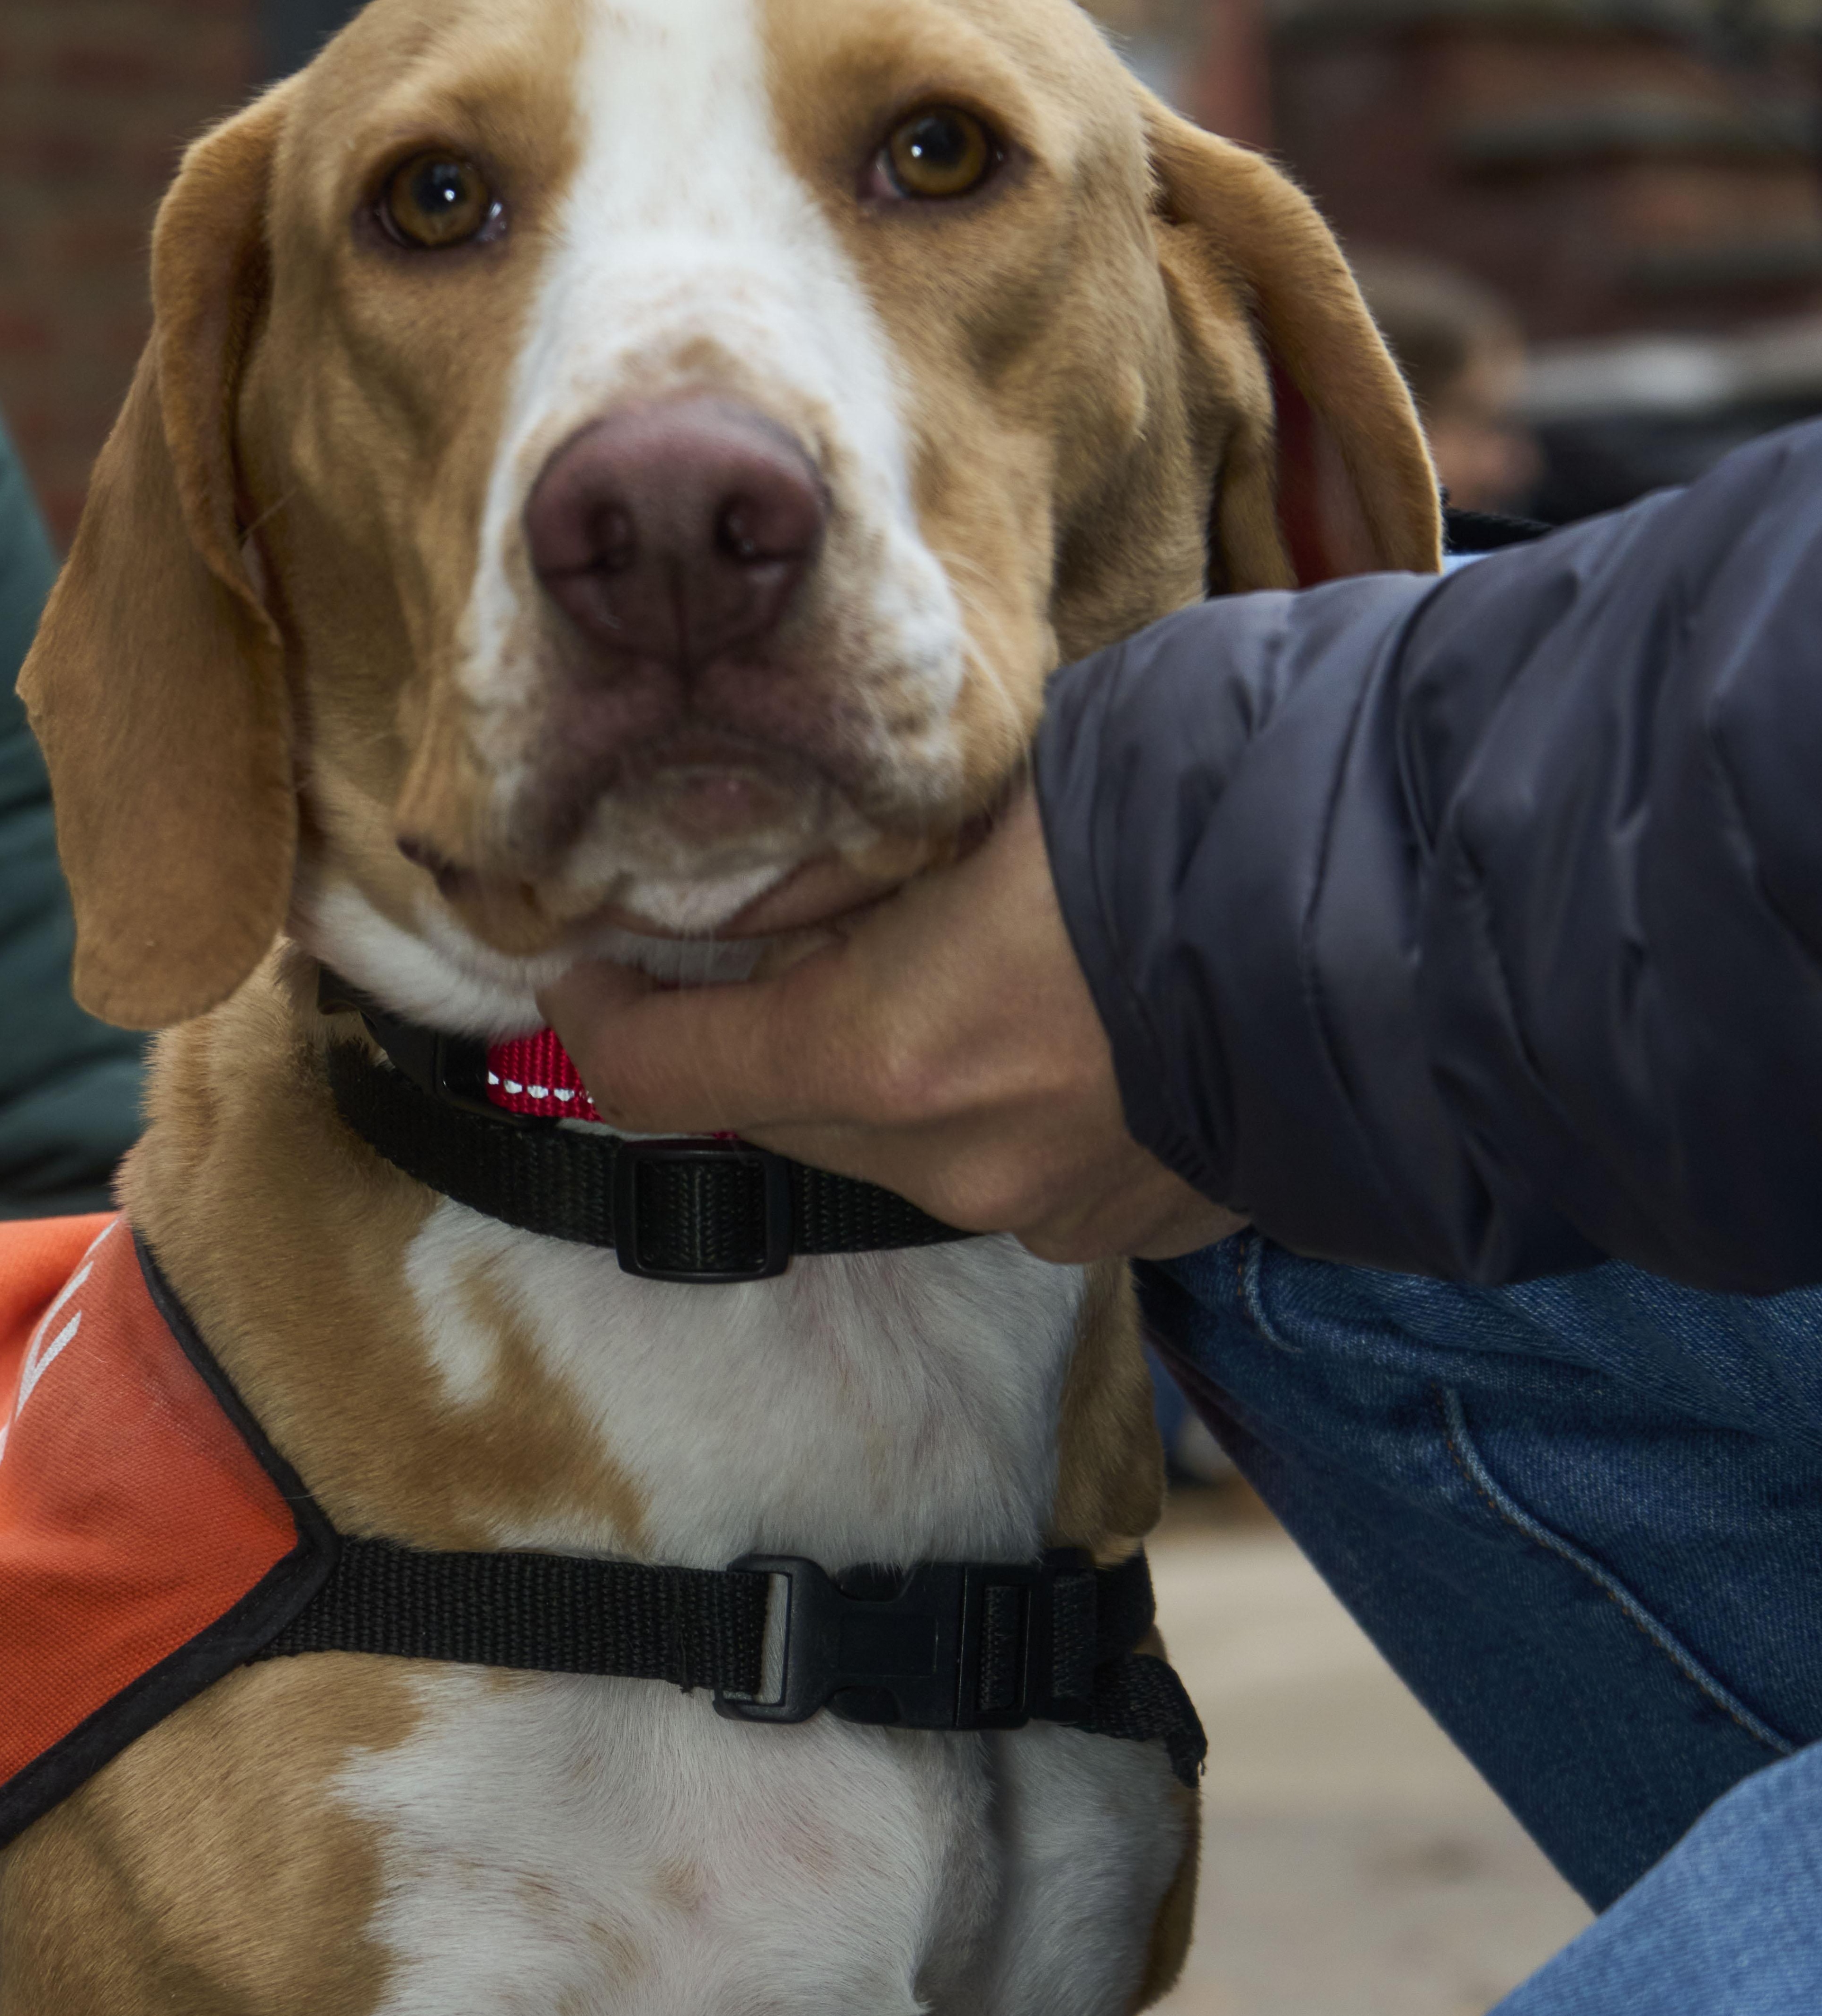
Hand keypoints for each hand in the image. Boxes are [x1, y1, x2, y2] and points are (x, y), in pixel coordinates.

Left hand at [542, 786, 1243, 1264]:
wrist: (1434, 917)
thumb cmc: (1206, 807)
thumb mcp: (993, 789)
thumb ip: (850, 868)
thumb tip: (753, 904)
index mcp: (888, 1057)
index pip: (664, 1068)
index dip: (599, 1018)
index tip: (581, 971)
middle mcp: (952, 1167)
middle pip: (777, 1108)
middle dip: (748, 1027)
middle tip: (754, 938)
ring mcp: (1050, 1213)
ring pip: (891, 1143)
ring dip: (876, 1064)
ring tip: (933, 959)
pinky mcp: (1129, 1225)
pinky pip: (1003, 1165)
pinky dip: (987, 1103)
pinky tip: (1045, 1020)